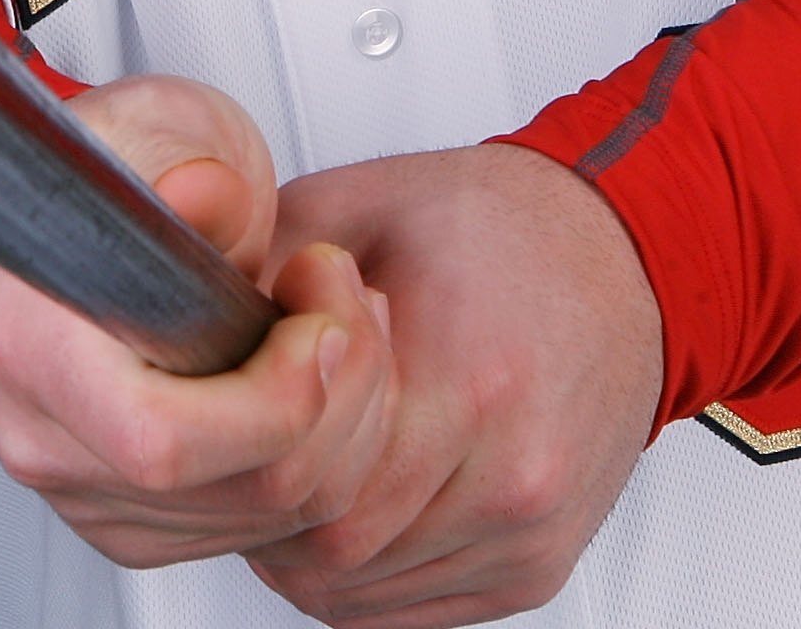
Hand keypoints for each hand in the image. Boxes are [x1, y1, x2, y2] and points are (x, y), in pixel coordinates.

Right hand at [0, 76, 397, 568]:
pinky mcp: (138, 524)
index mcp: (30, 346)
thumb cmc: (99, 171)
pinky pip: (270, 527)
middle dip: (342, 393)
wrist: (52, 217)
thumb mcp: (148, 126)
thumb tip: (206, 193)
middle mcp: (46, 439)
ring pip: (275, 517)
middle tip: (341, 291)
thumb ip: (184, 165)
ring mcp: (90, 496)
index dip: (274, 400)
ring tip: (338, 319)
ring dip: (349, 420)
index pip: (163, 441)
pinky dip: (327, 455)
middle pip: (244, 488)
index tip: (320, 322)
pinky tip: (313, 375)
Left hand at [245, 144, 661, 625]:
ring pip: (369, 595)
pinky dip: (365, 575)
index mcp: (471, 382)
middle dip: (271, 517)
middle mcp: (513, 472)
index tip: (233, 430)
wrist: (620, 258)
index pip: (317, 493)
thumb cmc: (500, 229)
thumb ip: (266, 269)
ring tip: (294, 476)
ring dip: (311, 553)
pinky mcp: (537, 565)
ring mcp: (529, 531)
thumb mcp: (358, 212)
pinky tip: (349, 508)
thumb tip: (180, 314)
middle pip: (338, 555)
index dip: (252, 470)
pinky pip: (417, 610)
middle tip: (244, 457)